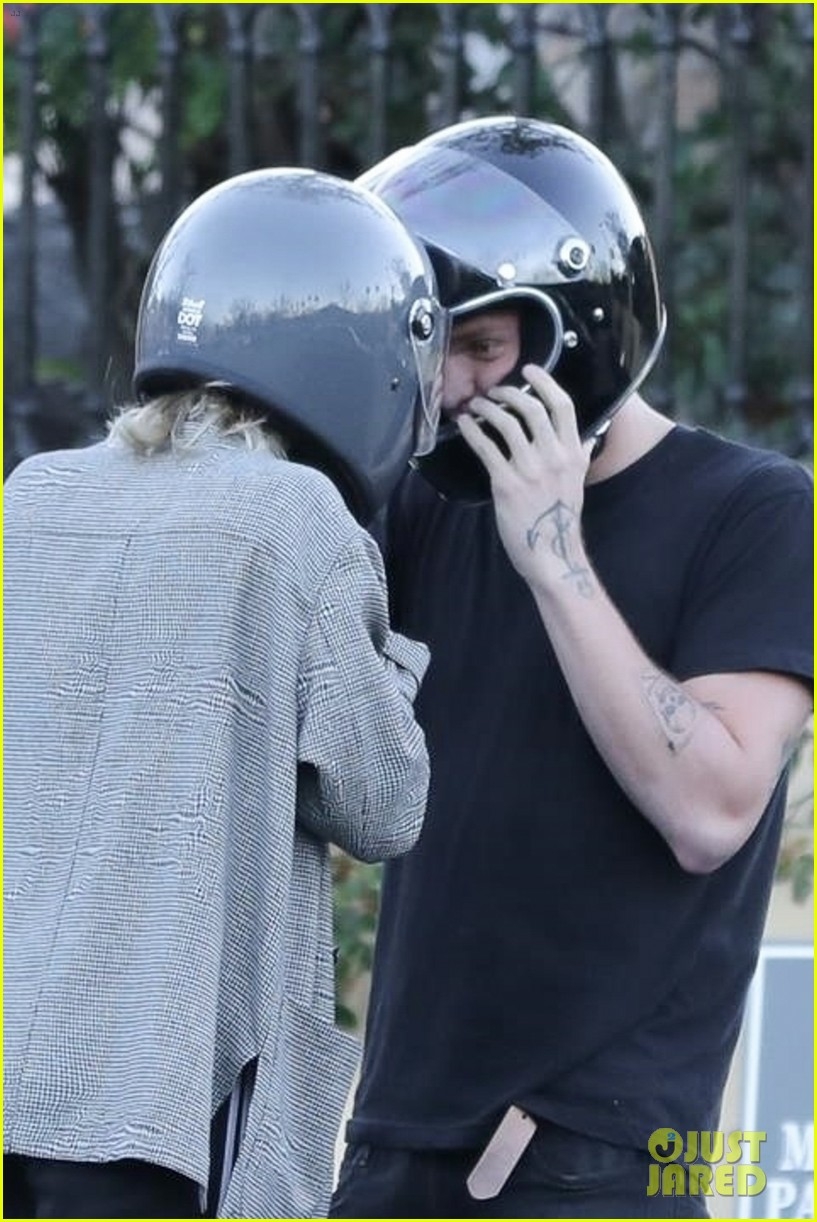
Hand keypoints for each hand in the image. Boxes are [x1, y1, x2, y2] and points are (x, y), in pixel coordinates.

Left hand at [456, 364, 593, 594]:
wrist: (551, 553)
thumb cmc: (560, 519)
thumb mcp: (578, 481)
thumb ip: (580, 455)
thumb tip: (586, 437)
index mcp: (574, 453)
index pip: (562, 405)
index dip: (544, 382)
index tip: (529, 369)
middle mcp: (554, 457)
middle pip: (531, 408)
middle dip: (509, 393)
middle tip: (494, 391)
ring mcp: (529, 470)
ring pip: (506, 424)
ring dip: (487, 409)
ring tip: (477, 405)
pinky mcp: (506, 484)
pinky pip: (486, 448)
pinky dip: (473, 431)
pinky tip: (465, 424)